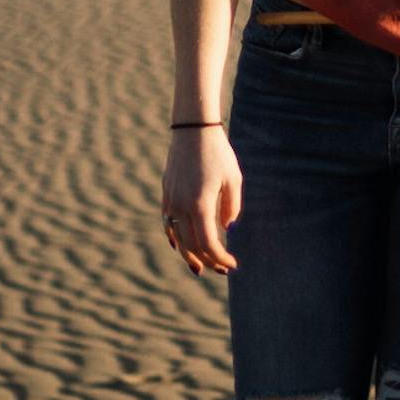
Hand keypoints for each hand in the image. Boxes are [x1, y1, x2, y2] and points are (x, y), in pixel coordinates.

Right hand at [159, 125, 241, 276]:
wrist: (193, 130)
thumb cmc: (218, 153)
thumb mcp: (233, 179)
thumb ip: (232, 207)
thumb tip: (226, 228)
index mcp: (200, 205)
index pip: (208, 243)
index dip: (220, 258)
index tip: (233, 264)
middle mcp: (181, 206)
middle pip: (192, 245)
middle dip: (208, 261)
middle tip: (222, 269)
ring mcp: (171, 201)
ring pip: (177, 237)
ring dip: (189, 255)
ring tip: (199, 268)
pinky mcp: (167, 194)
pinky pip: (168, 223)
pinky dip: (174, 238)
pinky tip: (179, 246)